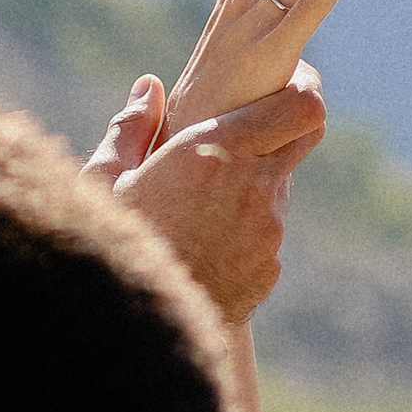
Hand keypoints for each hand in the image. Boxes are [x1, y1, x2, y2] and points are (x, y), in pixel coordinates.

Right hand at [98, 76, 326, 325]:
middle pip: (306, 134)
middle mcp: (251, 185)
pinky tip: (205, 243)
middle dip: (288, 123)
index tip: (286, 81)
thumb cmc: (109, 245)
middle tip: (257, 124)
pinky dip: (244, 229)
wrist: (134, 330)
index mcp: (212, 150)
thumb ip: (131, 129)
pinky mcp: (268, 266)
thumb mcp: (104, 182)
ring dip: (254, 182)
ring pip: (279, 185)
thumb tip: (149, 87)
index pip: (300, 106)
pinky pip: (265, 232)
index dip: (300, 88)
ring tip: (203, 202)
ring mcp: (266, 230)